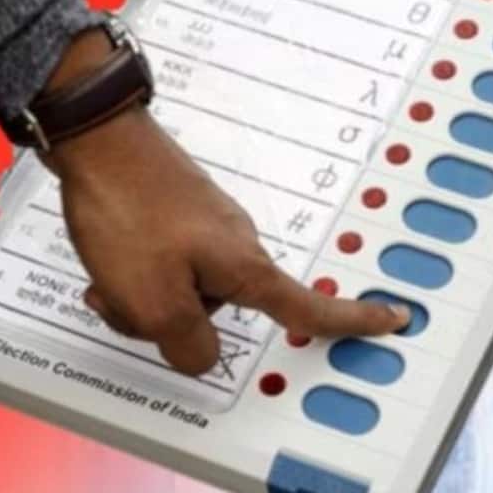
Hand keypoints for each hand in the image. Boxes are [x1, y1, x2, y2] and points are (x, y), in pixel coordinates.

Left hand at [45, 108, 408, 374]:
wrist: (97, 136)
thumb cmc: (128, 212)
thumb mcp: (151, 300)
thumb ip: (186, 343)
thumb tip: (201, 355)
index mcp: (246, 270)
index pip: (311, 309)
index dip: (354, 321)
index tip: (394, 318)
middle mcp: (239, 246)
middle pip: (221, 312)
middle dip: (172, 322)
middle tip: (123, 303)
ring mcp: (211, 226)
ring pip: (186, 288)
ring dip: (145, 295)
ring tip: (108, 274)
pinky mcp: (184, 213)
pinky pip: (168, 261)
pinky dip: (139, 270)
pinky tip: (109, 255)